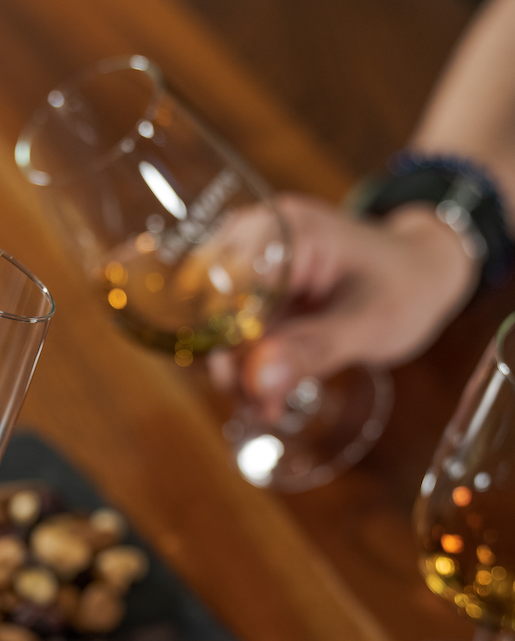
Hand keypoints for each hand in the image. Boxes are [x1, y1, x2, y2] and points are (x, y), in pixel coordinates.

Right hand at [208, 193, 479, 416]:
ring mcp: (258, 268)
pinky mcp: (261, 294)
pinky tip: (269, 398)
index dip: (223, 336)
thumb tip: (256, 382)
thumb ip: (312, 351)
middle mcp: (260, 240)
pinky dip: (253, 368)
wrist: (425, 275)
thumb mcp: (367, 324)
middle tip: (257, 406)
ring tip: (267, 409)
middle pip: (214, 307)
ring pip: (222, 327)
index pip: (223, 284)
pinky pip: (240, 334)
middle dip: (231, 362)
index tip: (239, 384)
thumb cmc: (407, 286)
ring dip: (240, 373)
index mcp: (285, 230)